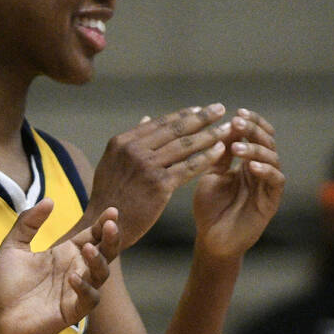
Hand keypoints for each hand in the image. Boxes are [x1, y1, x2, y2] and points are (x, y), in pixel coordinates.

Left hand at [0, 201, 119, 333]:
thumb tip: (49, 200)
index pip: (92, 235)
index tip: (111, 210)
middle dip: (111, 238)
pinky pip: (89, 299)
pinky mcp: (72, 311)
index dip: (103, 223)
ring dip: (99, 260)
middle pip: (105, 252)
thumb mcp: (13, 246)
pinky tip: (73, 277)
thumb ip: (28, 223)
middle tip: (111, 224)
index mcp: (65, 253)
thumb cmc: (6, 284)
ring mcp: (76, 291)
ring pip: (102, 274)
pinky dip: (85, 288)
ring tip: (88, 248)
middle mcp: (76, 270)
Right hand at [87, 104, 230, 250]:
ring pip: (185, 146)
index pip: (159, 123)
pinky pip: (189, 167)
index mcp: (122, 141)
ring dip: (210, 135)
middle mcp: (133, 150)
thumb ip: (132, 142)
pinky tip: (220, 151)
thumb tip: (147, 118)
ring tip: (227, 129)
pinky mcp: (159, 185)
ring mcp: (146, 166)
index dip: (182, 115)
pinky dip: (207, 158)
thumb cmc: (111, 196)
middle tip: (220, 109)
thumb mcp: (113, 162)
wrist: (105, 224)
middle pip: (174, 129)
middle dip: (201, 118)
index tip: (200, 109)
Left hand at [192, 108, 284, 258]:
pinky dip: (266, 171)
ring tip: (238, 148)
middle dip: (253, 130)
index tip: (236, 113)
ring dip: (256, 149)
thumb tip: (224, 127)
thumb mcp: (210, 175)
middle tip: (238, 123)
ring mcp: (267, 185)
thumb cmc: (209, 208)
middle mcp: (260, 170)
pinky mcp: (271, 201)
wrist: (211, 240)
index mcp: (246, 162)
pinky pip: (276, 180)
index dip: (250, 123)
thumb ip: (218, 155)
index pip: (256, 135)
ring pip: (273, 158)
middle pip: (267, 142)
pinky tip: (251, 167)